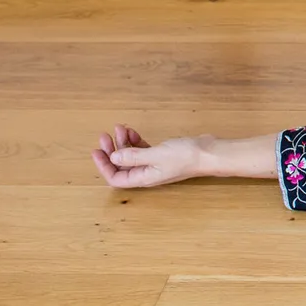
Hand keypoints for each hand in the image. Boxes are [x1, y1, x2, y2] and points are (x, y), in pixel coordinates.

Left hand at [91, 125, 210, 188]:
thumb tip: (113, 158)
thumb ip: (133, 156)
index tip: (96, 151)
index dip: (104, 166)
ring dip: (123, 143)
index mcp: (143, 178)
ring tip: (120, 128)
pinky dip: (135, 141)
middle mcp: (147, 173)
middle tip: (105, 135)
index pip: (116, 177)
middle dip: (111, 151)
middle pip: (121, 166)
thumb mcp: (156, 155)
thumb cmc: (185, 156)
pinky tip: (133, 131)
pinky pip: (142, 150)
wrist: (209, 152)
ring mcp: (154, 164)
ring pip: (131, 156)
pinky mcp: (162, 155)